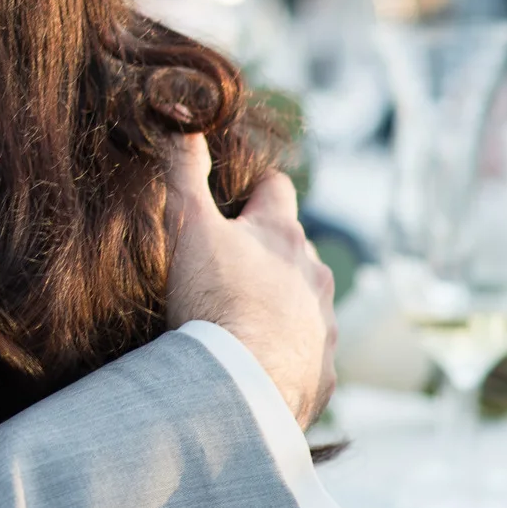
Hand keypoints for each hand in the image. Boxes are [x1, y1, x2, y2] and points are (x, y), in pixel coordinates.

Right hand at [163, 135, 337, 426]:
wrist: (241, 385)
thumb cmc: (213, 299)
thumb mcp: (188, 225)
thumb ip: (184, 171)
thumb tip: (182, 121)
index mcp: (282, 233)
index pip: (277, 188)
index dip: (255, 188)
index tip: (236, 196)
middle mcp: (314, 274)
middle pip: (294, 248)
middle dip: (268, 252)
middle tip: (228, 266)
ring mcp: (324, 324)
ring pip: (306, 300)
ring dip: (281, 303)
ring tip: (242, 320)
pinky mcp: (323, 372)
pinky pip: (308, 355)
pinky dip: (286, 353)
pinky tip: (257, 365)